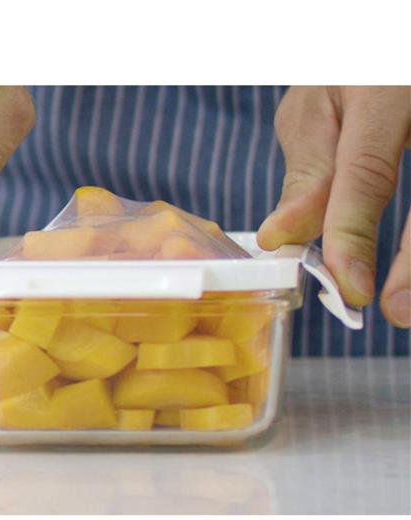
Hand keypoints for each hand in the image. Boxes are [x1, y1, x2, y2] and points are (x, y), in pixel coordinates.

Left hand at [257, 86, 410, 327]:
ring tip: (408, 302)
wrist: (384, 48)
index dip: (356, 234)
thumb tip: (282, 236)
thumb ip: (307, 173)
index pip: (368, 172)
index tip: (350, 288)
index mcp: (382, 90)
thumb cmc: (343, 71)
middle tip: (396, 310)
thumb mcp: (313, 110)